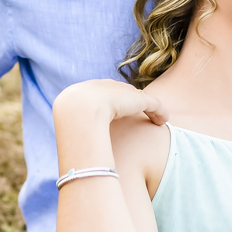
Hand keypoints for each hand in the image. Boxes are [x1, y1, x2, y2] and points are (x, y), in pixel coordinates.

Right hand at [53, 79, 168, 127]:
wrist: (79, 115)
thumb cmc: (70, 128)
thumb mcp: (69, 131)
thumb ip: (74, 133)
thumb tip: (73, 145)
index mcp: (80, 91)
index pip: (97, 94)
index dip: (107, 102)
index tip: (113, 113)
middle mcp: (102, 86)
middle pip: (118, 91)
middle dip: (127, 99)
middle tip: (135, 112)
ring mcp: (119, 91)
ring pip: (135, 97)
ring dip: (145, 107)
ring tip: (153, 117)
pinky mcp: (136, 99)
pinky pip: (151, 104)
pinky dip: (158, 112)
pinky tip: (162, 122)